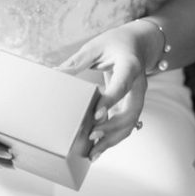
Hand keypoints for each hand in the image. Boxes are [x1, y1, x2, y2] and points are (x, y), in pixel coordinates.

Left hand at [58, 22, 150, 158]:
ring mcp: (138, 97)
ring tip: (93, 153)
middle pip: (130, 111)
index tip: (96, 115)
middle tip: (91, 137)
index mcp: (130, 66)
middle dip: (112, 127)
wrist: (140, 43)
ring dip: (113, 139)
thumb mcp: (96, 46)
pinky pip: (126, 124)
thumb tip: (54, 74)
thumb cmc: (116, 42)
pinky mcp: (132, 105)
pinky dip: (114, 138)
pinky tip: (98, 149)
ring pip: (131, 123)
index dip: (110, 101)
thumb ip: (77, 61)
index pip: (122, 85)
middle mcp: (138, 84)